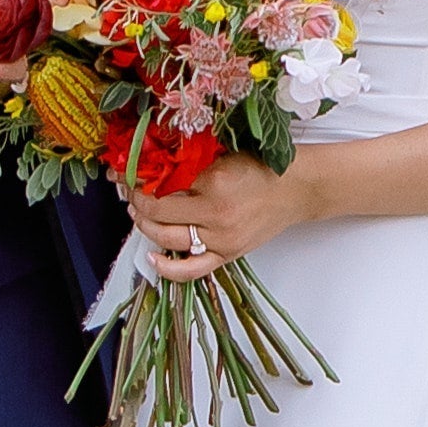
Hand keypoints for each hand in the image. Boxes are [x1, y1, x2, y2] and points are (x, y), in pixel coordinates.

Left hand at [129, 154, 310, 279]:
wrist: (297, 189)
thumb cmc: (264, 167)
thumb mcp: (223, 157)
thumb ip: (192, 166)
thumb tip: (155, 172)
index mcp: (214, 185)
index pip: (161, 193)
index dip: (139, 189)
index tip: (131, 181)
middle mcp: (216, 217)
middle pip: (160, 218)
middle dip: (138, 207)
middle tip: (130, 196)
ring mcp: (221, 241)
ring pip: (169, 241)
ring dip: (147, 229)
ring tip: (140, 217)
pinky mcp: (228, 254)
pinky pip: (192, 270)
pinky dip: (168, 269)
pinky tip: (152, 258)